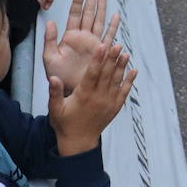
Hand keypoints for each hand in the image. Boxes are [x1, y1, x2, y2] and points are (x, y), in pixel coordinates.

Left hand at [43, 0, 120, 94]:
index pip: (75, 15)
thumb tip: (50, 22)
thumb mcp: (49, 58)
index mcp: (70, 37)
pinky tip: (115, 16)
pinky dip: (112, 26)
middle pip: (88, 14)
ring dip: (101, 8)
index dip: (78, 2)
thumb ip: (49, 40)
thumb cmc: (58, 76)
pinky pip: (108, 36)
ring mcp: (93, 43)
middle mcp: (83, 37)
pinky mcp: (102, 51)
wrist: (70, 90)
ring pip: (98, 21)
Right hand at [49, 41, 135, 156]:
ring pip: (116, 81)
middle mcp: (98, 97)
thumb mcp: (55, 108)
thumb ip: (54, 92)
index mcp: (83, 95)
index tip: (102, 46)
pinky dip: (129, 81)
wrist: (79, 141)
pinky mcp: (115, 107)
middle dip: (112, 59)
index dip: (97, 59)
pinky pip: (124, 92)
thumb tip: (53, 77)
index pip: (92, 73)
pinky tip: (133, 70)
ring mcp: (108, 102)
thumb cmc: (65, 123)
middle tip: (117, 44)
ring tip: (125, 53)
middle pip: (106, 74)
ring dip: (122, 67)